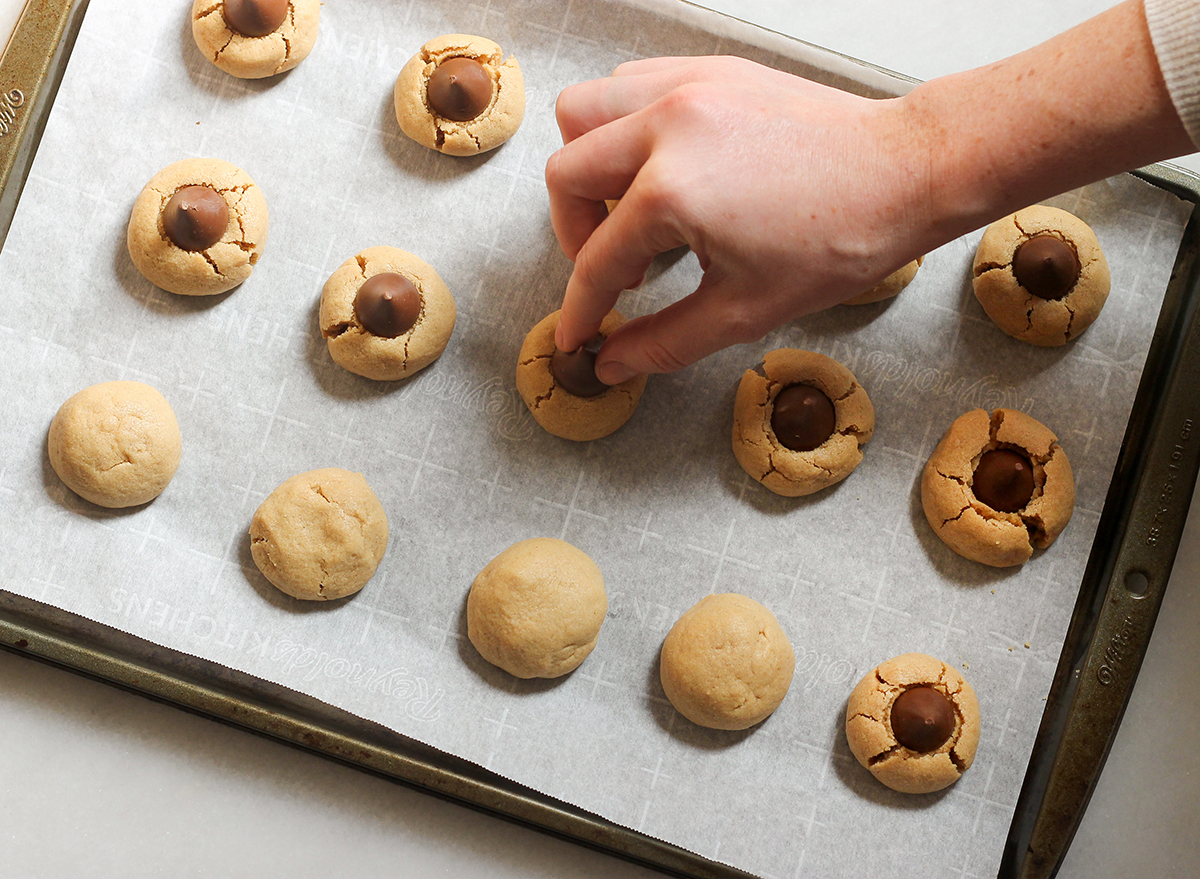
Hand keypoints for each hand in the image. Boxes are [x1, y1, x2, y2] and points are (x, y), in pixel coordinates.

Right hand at [545, 55, 928, 383]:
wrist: (905, 173)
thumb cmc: (839, 238)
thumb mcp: (744, 310)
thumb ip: (664, 341)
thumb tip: (612, 362)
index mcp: (672, 189)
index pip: (596, 258)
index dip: (582, 308)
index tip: (580, 334)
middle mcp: (667, 124)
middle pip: (567, 173)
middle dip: (576, 232)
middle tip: (615, 270)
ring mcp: (687, 86)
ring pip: (587, 111)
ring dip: (591, 165)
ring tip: (630, 208)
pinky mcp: (711, 71)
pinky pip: (632, 85)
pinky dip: (626, 126)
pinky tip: (661, 167)